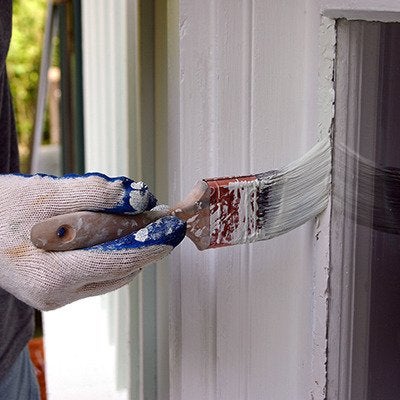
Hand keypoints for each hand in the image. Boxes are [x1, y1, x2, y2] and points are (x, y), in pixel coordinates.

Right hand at [0, 173, 185, 309]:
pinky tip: (114, 234)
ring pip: (110, 274)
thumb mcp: (49, 194)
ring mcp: (56, 297)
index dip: (152, 245)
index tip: (173, 230)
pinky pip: (96, 274)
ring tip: (140, 222)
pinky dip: (111, 254)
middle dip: (144, 245)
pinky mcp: (56, 292)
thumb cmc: (3, 210)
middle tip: (161, 221)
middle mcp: (57, 295)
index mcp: (53, 277)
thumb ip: (98, 195)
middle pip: (119, 270)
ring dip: (129, 249)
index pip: (120, 263)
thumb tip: (141, 197)